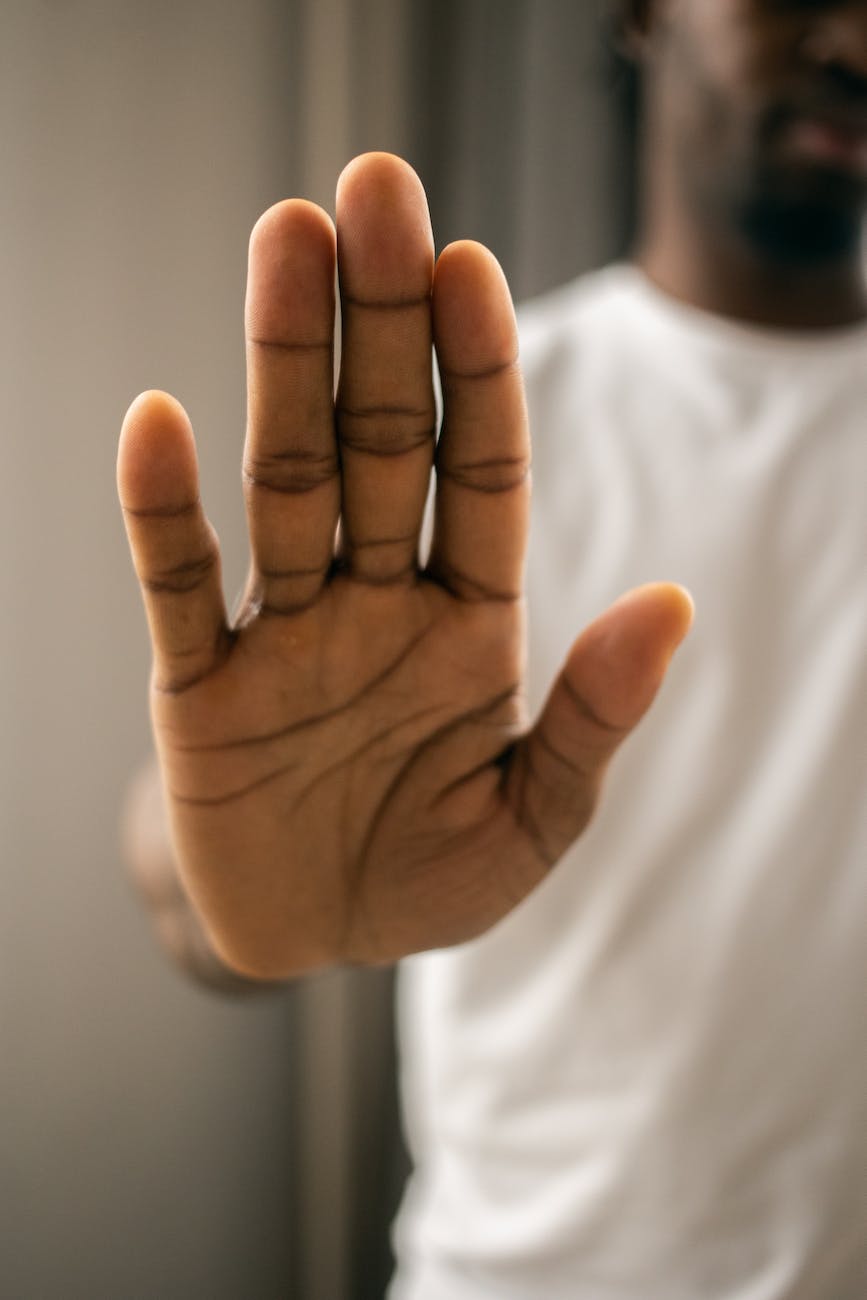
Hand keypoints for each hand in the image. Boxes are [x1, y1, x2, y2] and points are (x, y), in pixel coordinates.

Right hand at [117, 153, 692, 978]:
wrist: (319, 941)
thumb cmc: (432, 873)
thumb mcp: (536, 818)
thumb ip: (594, 716)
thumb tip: (671, 602)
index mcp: (468, 621)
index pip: (481, 473)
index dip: (478, 373)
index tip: (470, 265)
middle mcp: (374, 600)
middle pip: (380, 441)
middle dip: (381, 322)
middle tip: (375, 188)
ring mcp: (285, 632)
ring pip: (285, 480)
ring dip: (283, 365)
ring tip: (285, 239)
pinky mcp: (200, 688)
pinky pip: (178, 589)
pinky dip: (162, 513)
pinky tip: (157, 422)